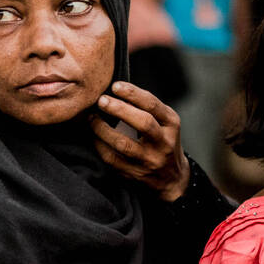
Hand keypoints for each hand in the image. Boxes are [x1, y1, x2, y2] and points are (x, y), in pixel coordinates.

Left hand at [92, 81, 190, 201]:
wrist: (172, 178)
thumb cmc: (163, 141)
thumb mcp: (165, 123)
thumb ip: (146, 108)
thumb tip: (117, 91)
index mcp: (171, 124)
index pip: (153, 105)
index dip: (133, 94)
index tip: (116, 86)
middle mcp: (163, 143)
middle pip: (143, 123)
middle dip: (119, 109)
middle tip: (101, 100)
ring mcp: (150, 160)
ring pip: (124, 144)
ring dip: (103, 129)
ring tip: (92, 118)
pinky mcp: (135, 174)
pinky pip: (113, 159)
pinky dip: (100, 146)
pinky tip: (93, 136)